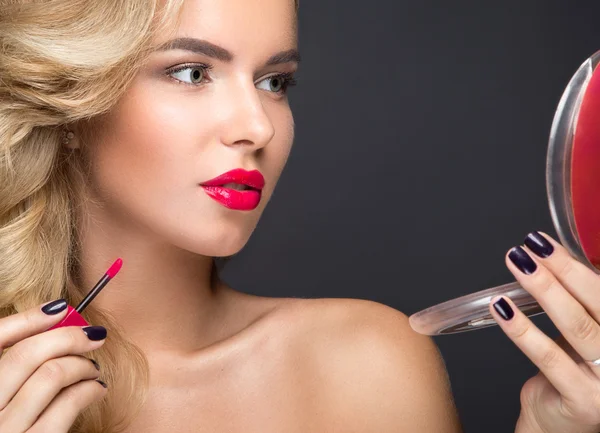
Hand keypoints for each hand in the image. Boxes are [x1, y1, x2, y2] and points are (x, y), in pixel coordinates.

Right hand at [0, 299, 107, 431]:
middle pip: (26, 354)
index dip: (28, 318)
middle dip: (68, 337)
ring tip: (93, 369)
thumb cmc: (15, 424)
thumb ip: (17, 367)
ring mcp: (6, 431)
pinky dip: (90, 389)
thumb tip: (55, 319)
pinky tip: (96, 389)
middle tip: (93, 337)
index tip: (61, 307)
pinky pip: (68, 405)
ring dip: (82, 365)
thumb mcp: (6, 394)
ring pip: (52, 375)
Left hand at [488, 232, 599, 432]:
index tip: (546, 242)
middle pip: (597, 303)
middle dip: (562, 269)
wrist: (559, 424)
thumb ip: (579, 304)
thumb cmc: (573, 372)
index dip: (576, 264)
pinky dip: (522, 329)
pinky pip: (549, 357)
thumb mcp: (583, 335)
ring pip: (576, 326)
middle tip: (531, 246)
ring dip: (543, 290)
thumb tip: (552, 257)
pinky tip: (501, 307)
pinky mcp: (584, 399)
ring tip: (517, 265)